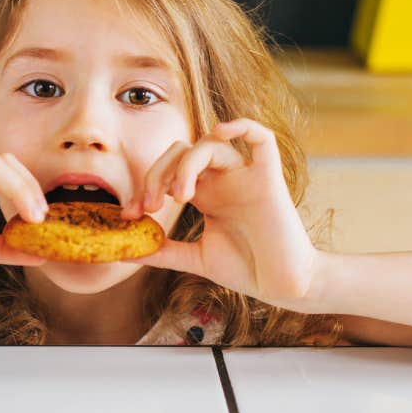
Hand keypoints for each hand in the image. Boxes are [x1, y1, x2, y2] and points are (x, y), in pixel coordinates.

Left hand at [126, 118, 321, 308]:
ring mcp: (246, 177)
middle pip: (182, 152)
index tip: (130, 215)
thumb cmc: (246, 269)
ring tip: (179, 197)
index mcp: (206, 193)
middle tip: (151, 206)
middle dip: (158, 174)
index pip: (168, 170)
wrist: (283, 286)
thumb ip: (164, 251)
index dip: (145, 186)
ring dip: (186, 165)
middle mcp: (223, 179)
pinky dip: (243, 126)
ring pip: (210, 145)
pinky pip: (262, 139)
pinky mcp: (269, 180)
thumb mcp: (195, 259)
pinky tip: (220, 130)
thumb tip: (128, 250)